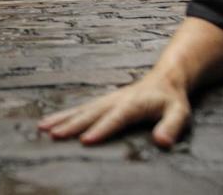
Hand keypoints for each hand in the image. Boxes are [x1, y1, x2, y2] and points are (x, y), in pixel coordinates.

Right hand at [37, 73, 190, 147]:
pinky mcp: (101, 102)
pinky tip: (49, 122)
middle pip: (90, 114)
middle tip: (54, 135)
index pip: (115, 119)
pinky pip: (79, 109)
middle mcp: (114, 101)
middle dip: (71, 125)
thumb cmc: (172, 100)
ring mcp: (105, 100)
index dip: (101, 130)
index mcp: (133, 105)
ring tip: (42, 128)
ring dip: (61, 119)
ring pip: (80, 110)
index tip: (85, 141)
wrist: (164, 78)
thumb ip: (171, 127)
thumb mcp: (180, 113)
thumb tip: (162, 142)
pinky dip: (63, 115)